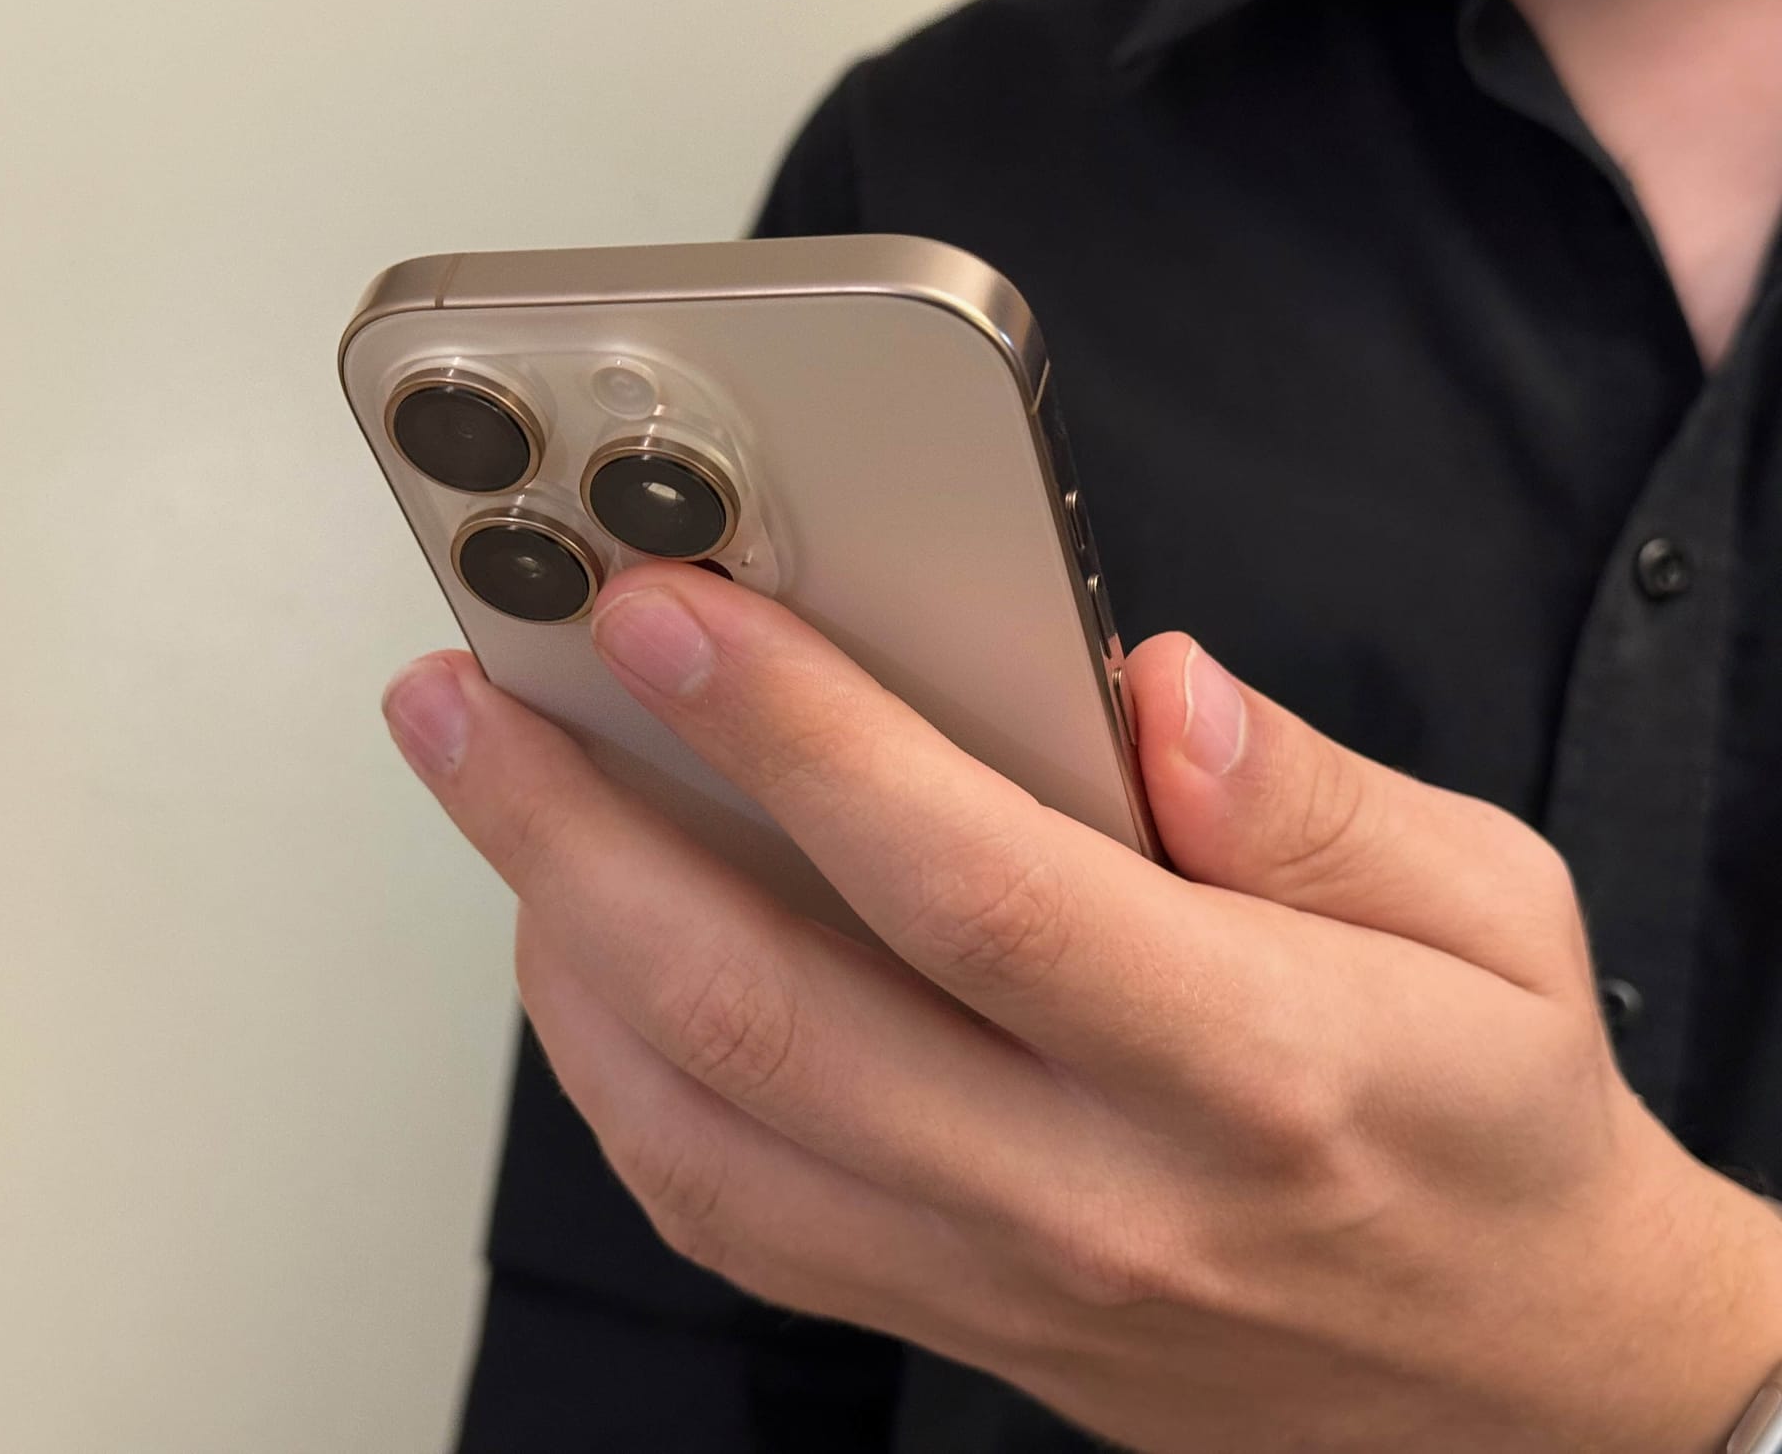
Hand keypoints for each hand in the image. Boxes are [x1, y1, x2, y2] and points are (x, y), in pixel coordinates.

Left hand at [384, 563, 1781, 1452]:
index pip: (965, 883)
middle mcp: (1088, 1189)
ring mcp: (993, 1273)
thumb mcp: (1495, 917)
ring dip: (561, 949)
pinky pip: (725, 1207)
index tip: (666, 607)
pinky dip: (616, 1075)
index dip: (795, 733)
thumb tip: (1149, 695)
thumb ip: (1316, 797)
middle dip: (576, 832)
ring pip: (699, 1128)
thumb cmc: (1494, 1128)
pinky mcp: (939, 1311)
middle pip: (762, 1009)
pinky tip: (583, 953)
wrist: (1513, 1384)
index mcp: (1241, 1061)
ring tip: (501, 797)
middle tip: (469, 695)